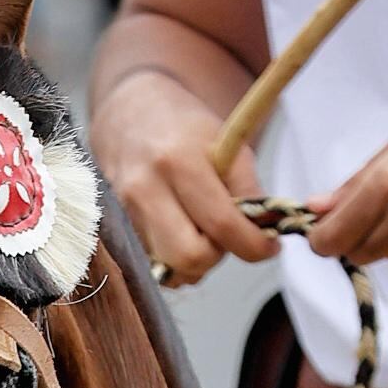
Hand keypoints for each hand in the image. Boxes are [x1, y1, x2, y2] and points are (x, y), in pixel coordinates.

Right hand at [90, 70, 279, 284]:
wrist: (129, 117)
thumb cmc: (184, 129)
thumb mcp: (226, 142)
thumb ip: (247, 187)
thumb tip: (264, 230)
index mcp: (178, 161)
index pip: (222, 224)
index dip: (252, 245)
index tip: (269, 247)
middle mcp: (146, 190)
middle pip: (191, 257)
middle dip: (217, 256)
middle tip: (227, 238)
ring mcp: (127, 214)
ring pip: (173, 269)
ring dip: (197, 263)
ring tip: (203, 234)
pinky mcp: (118, 231)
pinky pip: (156, 268)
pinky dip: (176, 263)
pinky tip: (181, 236)